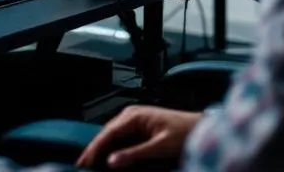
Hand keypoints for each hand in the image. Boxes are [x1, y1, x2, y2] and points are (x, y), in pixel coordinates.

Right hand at [77, 106, 199, 168]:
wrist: (201, 128)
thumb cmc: (185, 133)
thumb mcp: (161, 147)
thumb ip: (136, 154)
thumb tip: (112, 162)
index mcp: (134, 116)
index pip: (107, 134)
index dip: (93, 150)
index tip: (83, 163)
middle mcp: (130, 116)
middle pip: (106, 135)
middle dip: (94, 151)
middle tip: (82, 166)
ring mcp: (134, 122)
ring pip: (111, 138)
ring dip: (102, 151)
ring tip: (90, 164)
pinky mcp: (139, 129)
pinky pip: (121, 140)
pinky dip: (113, 150)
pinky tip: (109, 159)